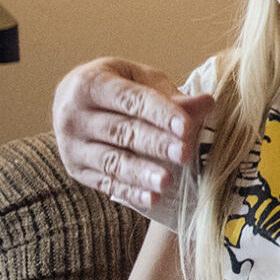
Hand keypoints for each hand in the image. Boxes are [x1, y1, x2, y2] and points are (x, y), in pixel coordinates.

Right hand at [55, 57, 211, 216]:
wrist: (72, 102)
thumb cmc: (118, 87)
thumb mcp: (141, 81)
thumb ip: (170, 95)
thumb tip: (207, 102)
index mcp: (90, 84)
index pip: (130, 100)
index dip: (159, 113)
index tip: (186, 127)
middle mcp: (74, 115)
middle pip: (120, 132)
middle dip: (154, 144)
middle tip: (183, 154)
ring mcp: (72, 145)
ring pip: (111, 161)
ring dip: (141, 173)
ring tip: (167, 181)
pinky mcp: (77, 170)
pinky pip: (105, 183)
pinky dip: (130, 192)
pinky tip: (153, 198)